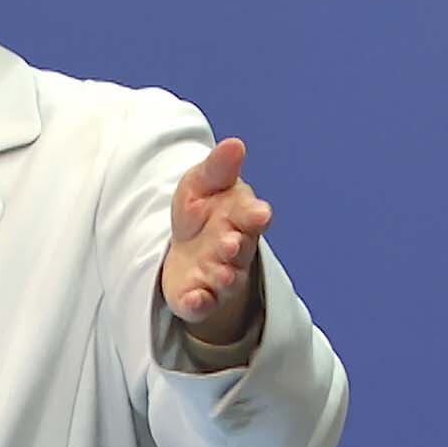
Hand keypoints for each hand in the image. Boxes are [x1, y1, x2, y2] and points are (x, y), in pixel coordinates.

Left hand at [161, 138, 271, 343]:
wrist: (187, 253)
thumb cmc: (201, 213)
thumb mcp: (201, 185)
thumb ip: (217, 169)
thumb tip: (234, 143)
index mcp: (239, 218)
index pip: (250, 216)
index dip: (254, 214)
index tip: (260, 212)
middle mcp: (234, 249)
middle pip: (239, 249)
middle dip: (236, 246)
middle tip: (231, 243)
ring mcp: (218, 275)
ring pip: (226, 278)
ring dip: (223, 276)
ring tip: (219, 273)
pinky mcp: (200, 297)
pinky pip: (201, 303)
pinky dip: (198, 303)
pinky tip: (193, 299)